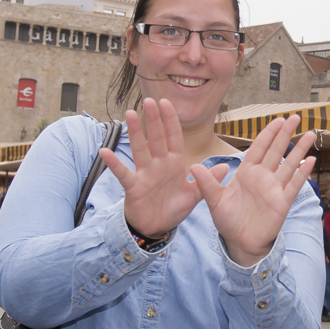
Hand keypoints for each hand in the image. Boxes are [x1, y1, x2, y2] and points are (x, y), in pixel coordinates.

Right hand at [100, 98, 207, 238]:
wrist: (157, 227)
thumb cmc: (174, 208)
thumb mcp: (194, 195)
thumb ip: (207, 181)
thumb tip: (224, 166)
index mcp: (174, 163)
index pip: (173, 137)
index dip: (170, 120)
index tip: (167, 102)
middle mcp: (159, 164)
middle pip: (156, 138)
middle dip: (154, 120)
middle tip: (148, 100)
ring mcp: (145, 173)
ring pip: (140, 149)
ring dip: (135, 133)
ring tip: (129, 113)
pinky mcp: (133, 186)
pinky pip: (123, 173)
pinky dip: (114, 164)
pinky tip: (105, 152)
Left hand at [192, 115, 316, 266]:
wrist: (239, 242)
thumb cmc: (227, 220)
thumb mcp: (215, 201)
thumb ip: (207, 184)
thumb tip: (194, 166)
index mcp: (246, 172)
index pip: (259, 148)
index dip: (268, 133)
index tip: (277, 120)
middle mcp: (262, 177)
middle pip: (276, 150)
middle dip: (285, 134)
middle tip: (294, 117)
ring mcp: (274, 188)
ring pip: (288, 164)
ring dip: (299, 149)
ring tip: (310, 134)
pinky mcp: (282, 202)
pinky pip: (293, 184)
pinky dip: (302, 173)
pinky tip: (311, 160)